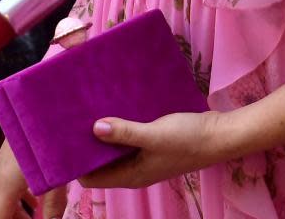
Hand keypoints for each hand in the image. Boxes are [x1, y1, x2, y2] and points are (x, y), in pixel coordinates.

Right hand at [0, 138, 66, 218]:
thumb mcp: (58, 175)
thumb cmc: (51, 136)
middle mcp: (1, 171)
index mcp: (8, 182)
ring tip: (32, 214)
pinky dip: (16, 192)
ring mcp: (4, 158)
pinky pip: (7, 177)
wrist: (48, 98)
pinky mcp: (12, 147)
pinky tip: (34, 194)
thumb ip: (54, 204)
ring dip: (14, 207)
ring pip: (1, 192)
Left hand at [80, 111, 222, 189]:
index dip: (77, 164)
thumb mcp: (153, 135)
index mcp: (131, 176)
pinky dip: (124, 126)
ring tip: (94, 109)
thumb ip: (125, 133)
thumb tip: (94, 128)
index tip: (65, 141)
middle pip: (103, 162)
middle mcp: (135, 169)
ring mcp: (146, 157)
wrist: (220, 135)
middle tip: (76, 119)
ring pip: (118, 148)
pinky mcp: (156, 143)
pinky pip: (132, 138)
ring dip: (108, 133)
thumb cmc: (188, 139)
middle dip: (90, 145)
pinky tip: (121, 107)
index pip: (92, 178)